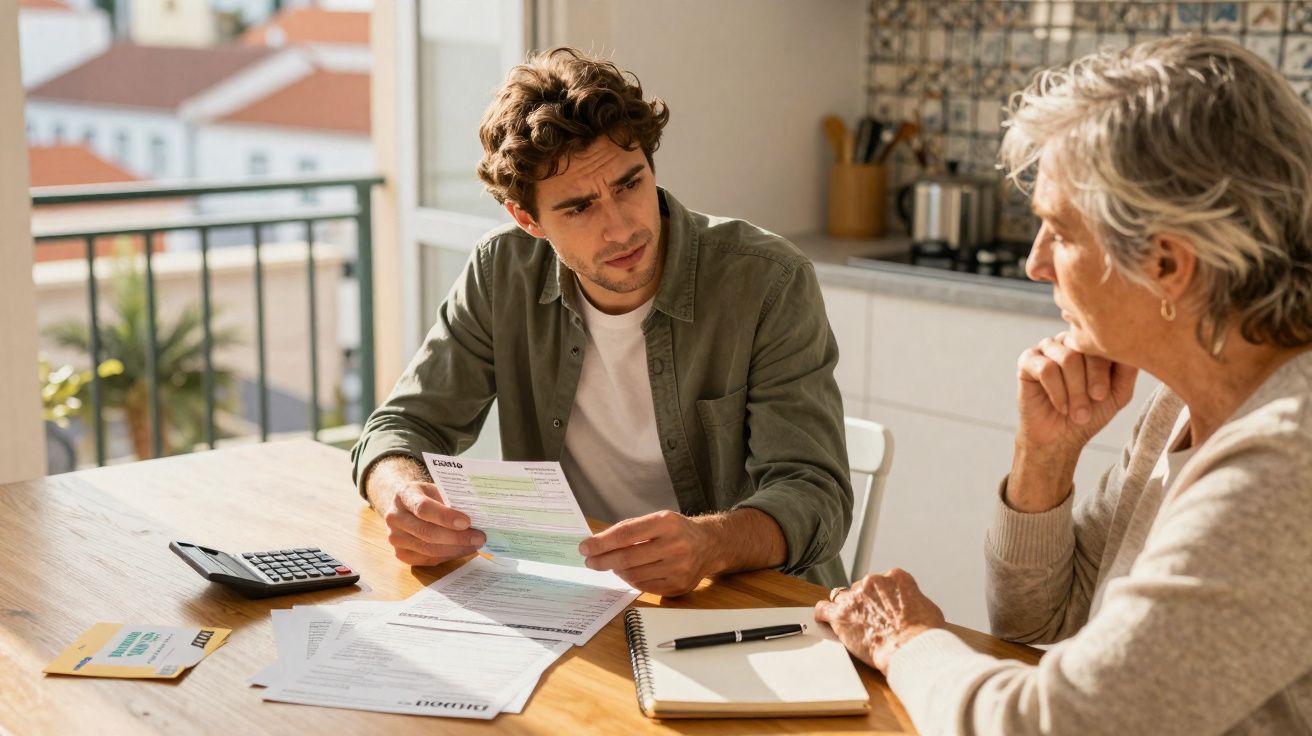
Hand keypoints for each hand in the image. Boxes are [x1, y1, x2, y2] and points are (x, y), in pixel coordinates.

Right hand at [365, 459, 485, 565]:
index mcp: (404, 495)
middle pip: (427, 532)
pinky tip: (463, 550)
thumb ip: (451, 500)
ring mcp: (395, 538)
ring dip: (456, 549)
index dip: (445, 517)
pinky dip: (449, 556)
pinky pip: (427, 559)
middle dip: (457, 537)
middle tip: (479, 537)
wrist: (407, 506)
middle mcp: (394, 517)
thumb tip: (478, 515)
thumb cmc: (427, 496)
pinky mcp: (401, 554)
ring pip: (428, 549)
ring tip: (475, 545)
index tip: (467, 522)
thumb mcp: (437, 489)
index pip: (423, 508)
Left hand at [578, 510, 713, 596]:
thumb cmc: (676, 531)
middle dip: (603, 561)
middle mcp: (675, 545)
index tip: (585, 547)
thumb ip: (629, 529)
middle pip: (627, 558)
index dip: (602, 542)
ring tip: (613, 564)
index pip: (626, 534)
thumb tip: (597, 543)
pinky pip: (644, 586)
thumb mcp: (657, 519)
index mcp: (667, 523)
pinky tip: (629, 572)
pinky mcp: (678, 585)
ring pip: (633, 574)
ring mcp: (678, 568)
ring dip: (617, 570)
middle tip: (590, 561)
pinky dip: (631, 579)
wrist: (709, 545)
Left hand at [813, 568, 944, 673]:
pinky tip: (825, 620)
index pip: (883, 581)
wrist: (910, 647)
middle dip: (865, 603)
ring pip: (844, 597)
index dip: (883, 597)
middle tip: (872, 621)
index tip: (883, 607)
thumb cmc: (923, 634)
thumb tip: (912, 605)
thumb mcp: (928, 608)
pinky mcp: (841, 614)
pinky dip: (824, 614)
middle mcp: (874, 581)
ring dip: (847, 608)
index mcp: (896, 577)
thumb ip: (914, 600)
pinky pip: (824, 609)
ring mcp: (855, 596)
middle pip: (862, 588)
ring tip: (851, 622)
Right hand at [1016, 331, 1137, 452]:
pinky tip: (1061, 406)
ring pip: (1066, 359)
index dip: (1105, 369)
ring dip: (1074, 391)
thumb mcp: (1118, 393)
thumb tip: (1136, 346)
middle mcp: (1068, 340)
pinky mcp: (1027, 361)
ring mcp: (1047, 348)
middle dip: (1091, 380)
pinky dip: (1057, 392)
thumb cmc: (1091, 413)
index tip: (1103, 395)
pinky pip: (1045, 369)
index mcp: (1090, 343)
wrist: (1061, 437)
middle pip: (1084, 348)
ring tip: (1077, 412)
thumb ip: (1128, 369)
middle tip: (1093, 403)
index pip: (1102, 341)